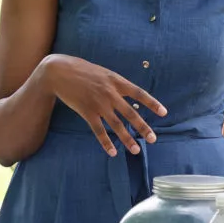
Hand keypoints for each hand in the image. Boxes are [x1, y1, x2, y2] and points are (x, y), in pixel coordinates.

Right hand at [39, 55, 167, 155]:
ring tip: (136, 150)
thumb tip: (128, 96)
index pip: (139, 93)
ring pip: (117, 125)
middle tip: (153, 139)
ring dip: (127, 139)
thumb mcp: (103, 73)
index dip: (152, 103)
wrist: (59, 71)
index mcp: (116, 81)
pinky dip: (106, 142)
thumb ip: (116, 84)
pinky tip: (112, 152)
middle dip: (143, 127)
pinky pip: (99, 131)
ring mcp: (98, 104)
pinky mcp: (87, 112)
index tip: (164, 113)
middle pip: (131, 113)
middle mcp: (110, 93)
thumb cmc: (82, 70)